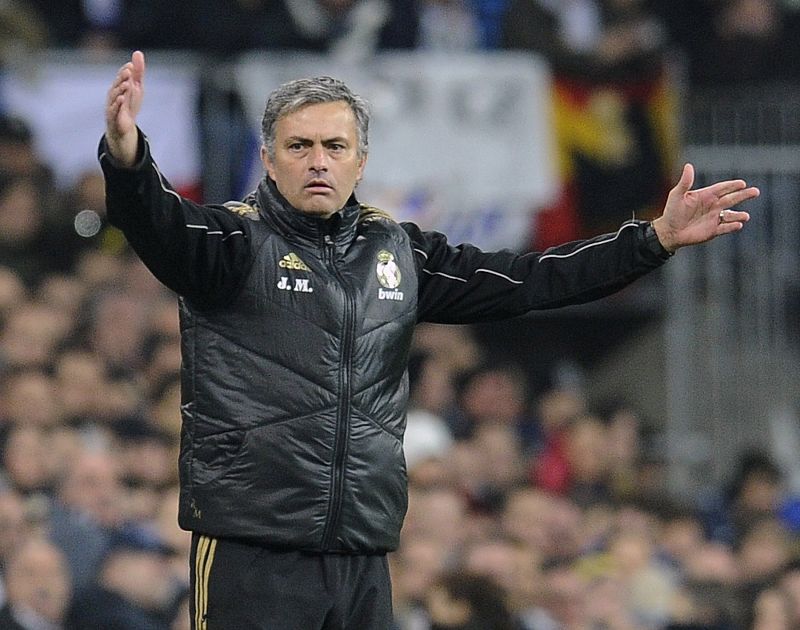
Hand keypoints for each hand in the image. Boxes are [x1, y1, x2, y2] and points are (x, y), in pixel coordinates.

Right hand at [105, 50, 144, 166]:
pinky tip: (122, 99)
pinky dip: (117, 104)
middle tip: (129, 71)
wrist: (124, 127)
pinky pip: (114, 109)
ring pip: (115, 96)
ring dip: (121, 89)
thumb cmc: (129, 104)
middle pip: (117, 84)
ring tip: (127, 84)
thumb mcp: (137, 87)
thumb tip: (137, 52)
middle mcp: (113, 94)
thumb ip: (138, 72)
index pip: (121, 77)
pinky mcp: (113, 116)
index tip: (132, 66)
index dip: (126, 71)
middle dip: (123, 78)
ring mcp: (112, 105)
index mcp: (118, 86)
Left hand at [652, 163, 758, 251]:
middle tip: (755, 191)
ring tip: (745, 216)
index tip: (742, 183)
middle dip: (743, 195)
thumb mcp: (676, 195)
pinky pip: (725, 228)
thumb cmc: (671, 212)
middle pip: (731, 199)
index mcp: (706, 195)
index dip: (732, 185)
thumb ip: (685, 182)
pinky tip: (738, 225)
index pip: (722, 188)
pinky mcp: (713, 231)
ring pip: (731, 215)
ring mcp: (714, 218)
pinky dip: (732, 226)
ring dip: (739, 215)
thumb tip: (689, 166)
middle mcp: (712, 206)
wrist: (669, 231)